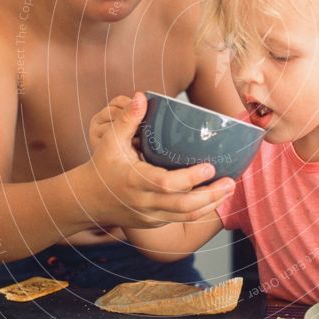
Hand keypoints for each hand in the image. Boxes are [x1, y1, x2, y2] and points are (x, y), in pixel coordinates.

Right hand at [85, 92, 234, 227]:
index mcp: (135, 180)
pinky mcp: (154, 223)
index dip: (190, 178)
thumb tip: (141, 96)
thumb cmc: (102, 166)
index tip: (210, 167)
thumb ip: (127, 119)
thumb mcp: (110, 141)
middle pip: (183, 206)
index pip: (166, 184)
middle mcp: (144, 202)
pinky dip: (199, 209)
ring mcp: (150, 216)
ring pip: (186, 216)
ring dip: (211, 204)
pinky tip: (213, 197)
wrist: (88, 200)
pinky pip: (181, 219)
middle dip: (210, 195)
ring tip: (228, 188)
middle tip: (230, 181)